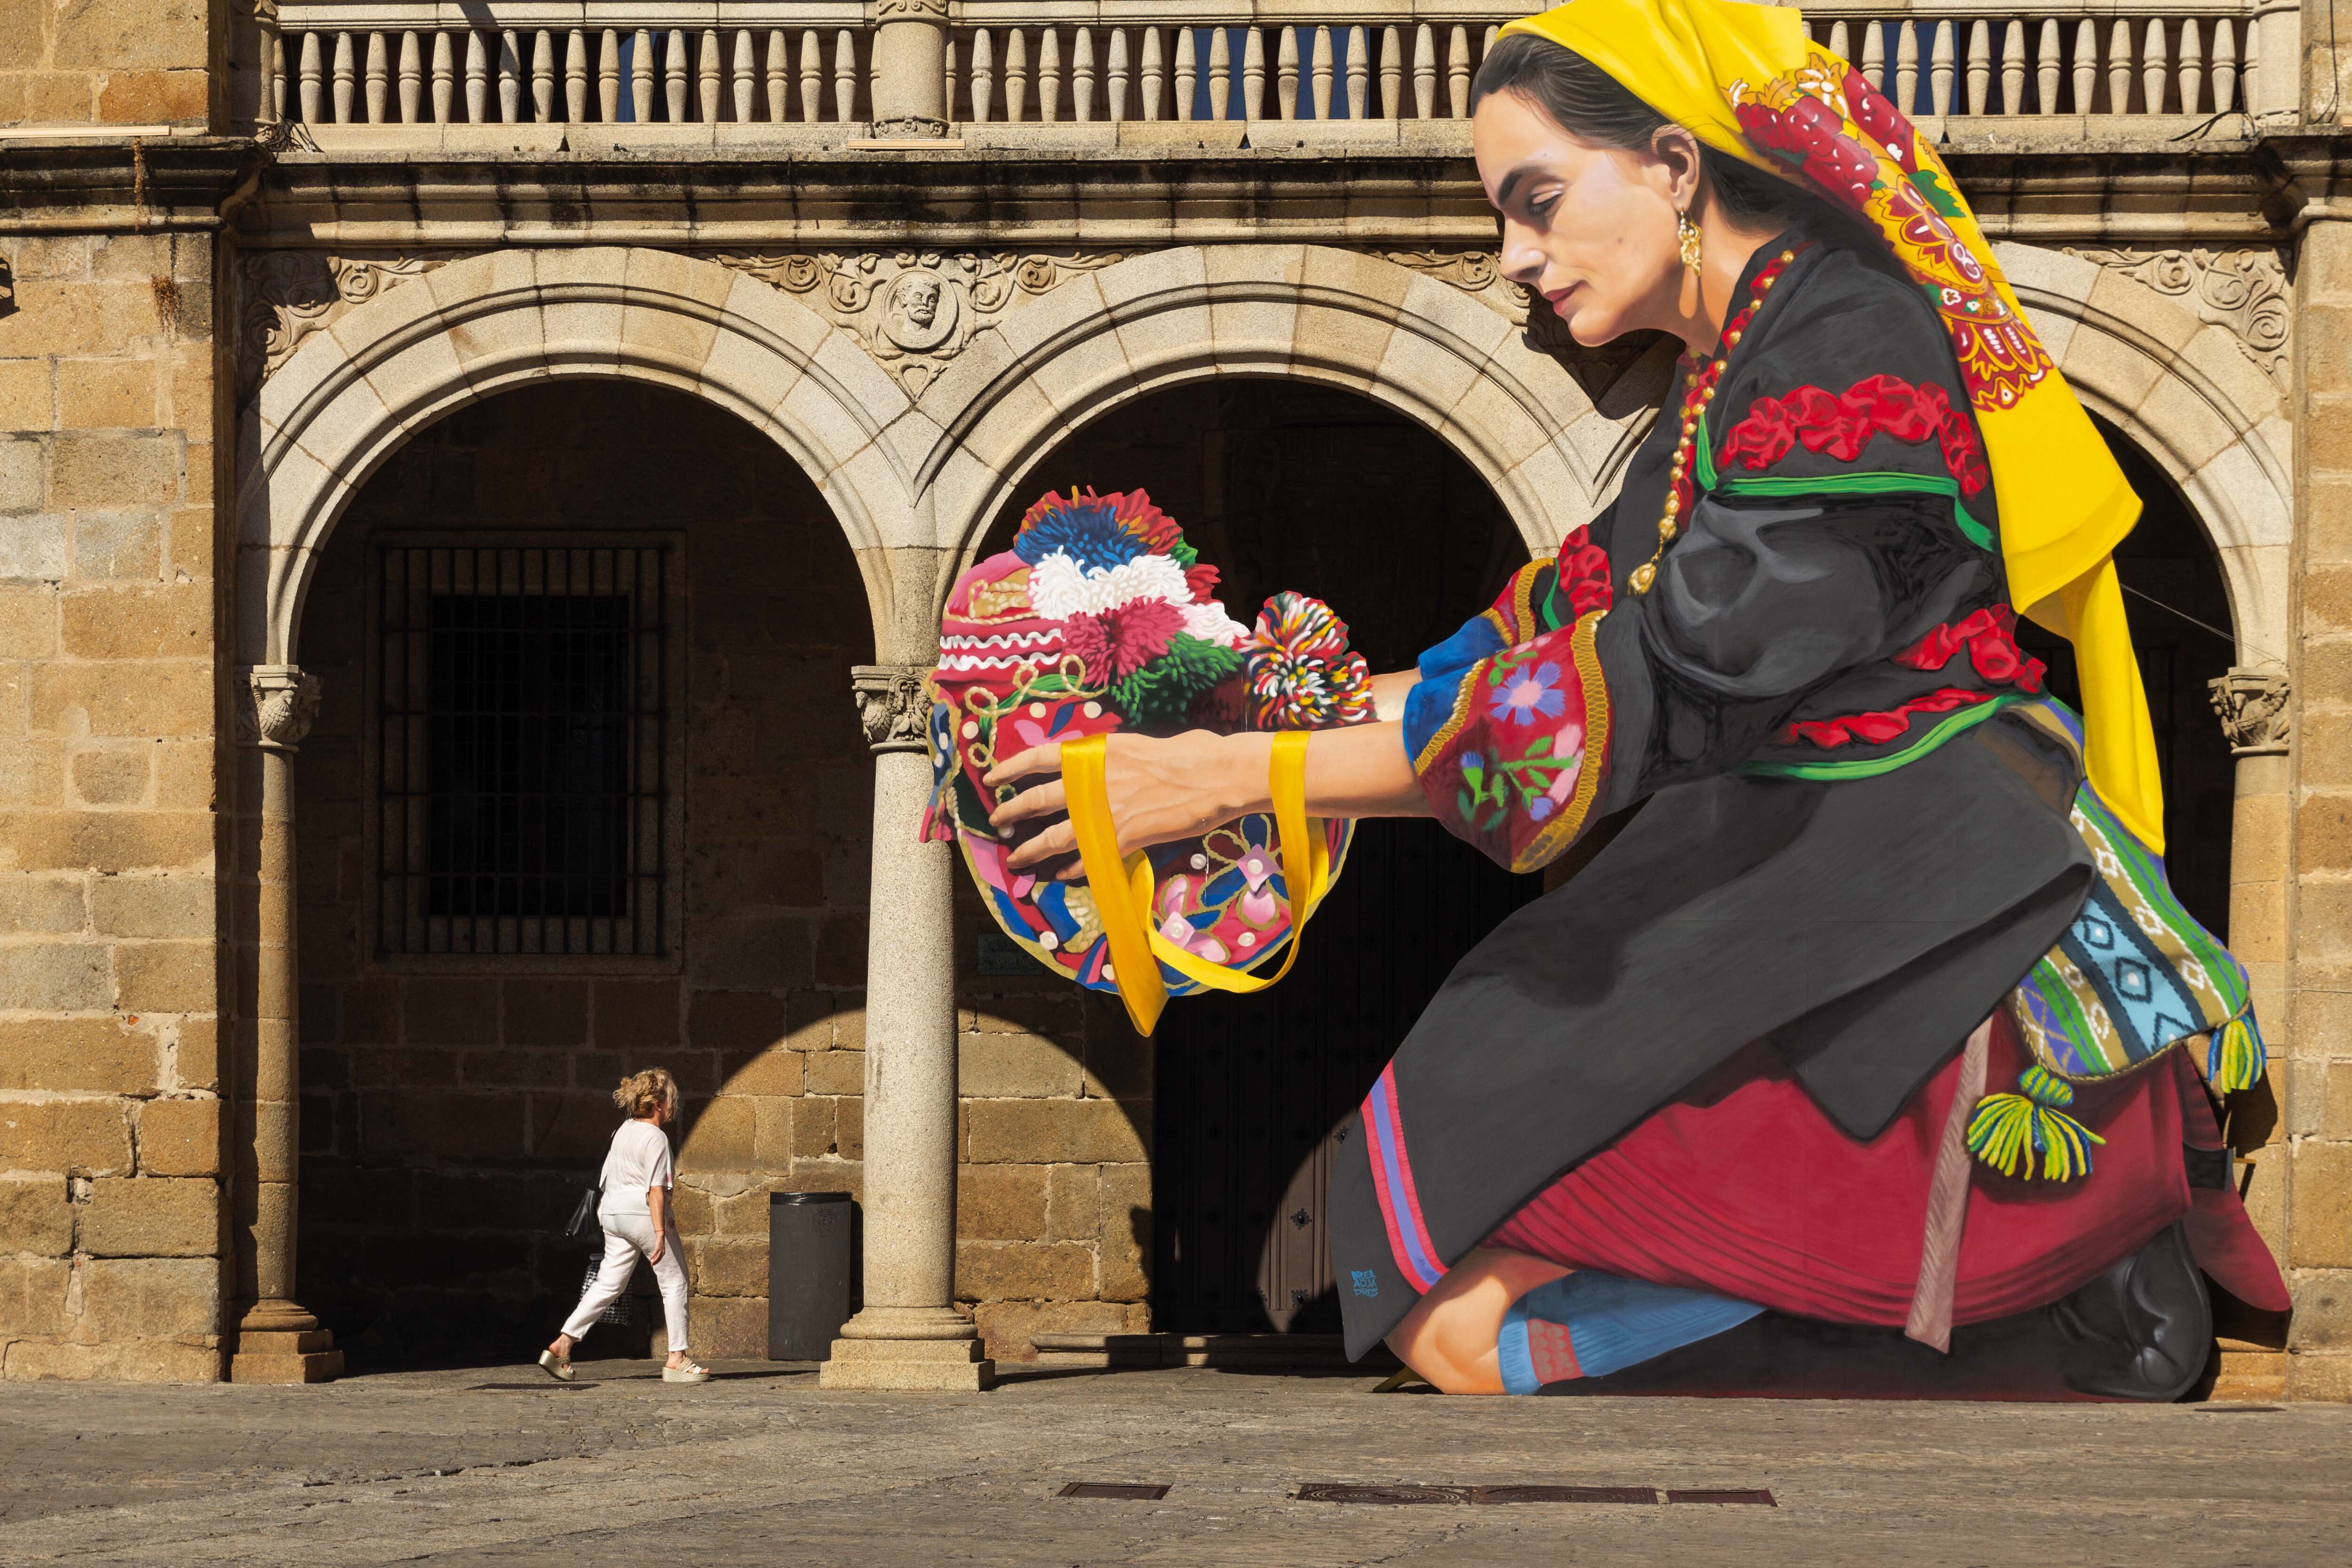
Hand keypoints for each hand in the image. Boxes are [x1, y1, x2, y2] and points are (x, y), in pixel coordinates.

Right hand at [647, 1230, 665, 1264]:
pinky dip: (653, 1256)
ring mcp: (660, 1250)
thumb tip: (654, 1257)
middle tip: (651, 1265)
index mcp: (663, 1253)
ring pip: (657, 1257)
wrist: (661, 1237)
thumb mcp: (659, 1249)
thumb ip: (657, 1253)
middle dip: (655, 1262)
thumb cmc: (659, 1243)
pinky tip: (650, 1258)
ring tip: (651, 1263)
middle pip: (658, 1259)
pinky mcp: (658, 1248)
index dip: (656, 1262)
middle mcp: (662, 1252)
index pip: (659, 1259)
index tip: (653, 1264)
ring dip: (654, 1261)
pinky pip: (655, 1253)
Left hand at [984, 730, 1273, 877]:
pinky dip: (1075, 867)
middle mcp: (1090, 783)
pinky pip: (1088, 858)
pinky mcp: (1122, 840)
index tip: (992, 779)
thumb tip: (1105, 770)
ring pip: (1053, 837)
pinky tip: (1066, 873)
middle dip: (1012, 813)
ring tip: (1016, 858)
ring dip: (1031, 849)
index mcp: (1093, 752)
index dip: (1010, 768)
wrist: (1214, 777)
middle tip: (997, 823)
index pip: (1038, 757)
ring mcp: (1103, 814)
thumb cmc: (1187, 752)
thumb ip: (1112, 760)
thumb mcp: (1138, 745)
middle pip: (1037, 800)